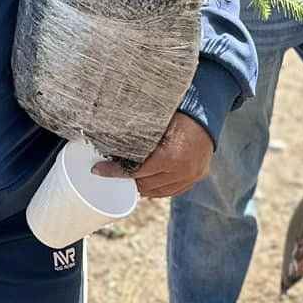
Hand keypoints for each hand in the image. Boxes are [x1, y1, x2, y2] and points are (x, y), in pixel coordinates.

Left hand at [96, 110, 214, 197]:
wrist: (205, 110)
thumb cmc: (175, 112)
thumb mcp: (152, 123)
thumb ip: (135, 137)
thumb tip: (108, 142)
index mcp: (170, 158)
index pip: (135, 172)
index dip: (115, 172)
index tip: (98, 170)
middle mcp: (182, 171)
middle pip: (146, 186)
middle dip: (127, 181)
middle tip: (111, 174)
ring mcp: (192, 176)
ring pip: (159, 191)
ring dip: (142, 187)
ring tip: (127, 179)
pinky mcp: (197, 176)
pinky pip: (173, 190)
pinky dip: (158, 188)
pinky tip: (147, 183)